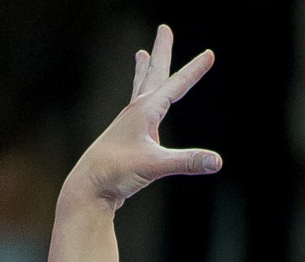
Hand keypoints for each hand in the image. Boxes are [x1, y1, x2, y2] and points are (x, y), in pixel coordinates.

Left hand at [63, 26, 220, 211]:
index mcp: (144, 112)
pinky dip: (142, 100)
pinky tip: (144, 107)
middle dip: (161, 52)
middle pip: (152, 75)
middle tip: (163, 29)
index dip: (194, 71)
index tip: (209, 54)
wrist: (87, 189)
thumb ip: (186, 161)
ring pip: (139, 90)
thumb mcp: (155, 166)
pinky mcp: (124, 140)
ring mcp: (128, 126)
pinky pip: (137, 112)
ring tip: (141, 54)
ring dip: (143, 71)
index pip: (176, 86)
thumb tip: (217, 162)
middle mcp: (135, 113)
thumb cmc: (115, 173)